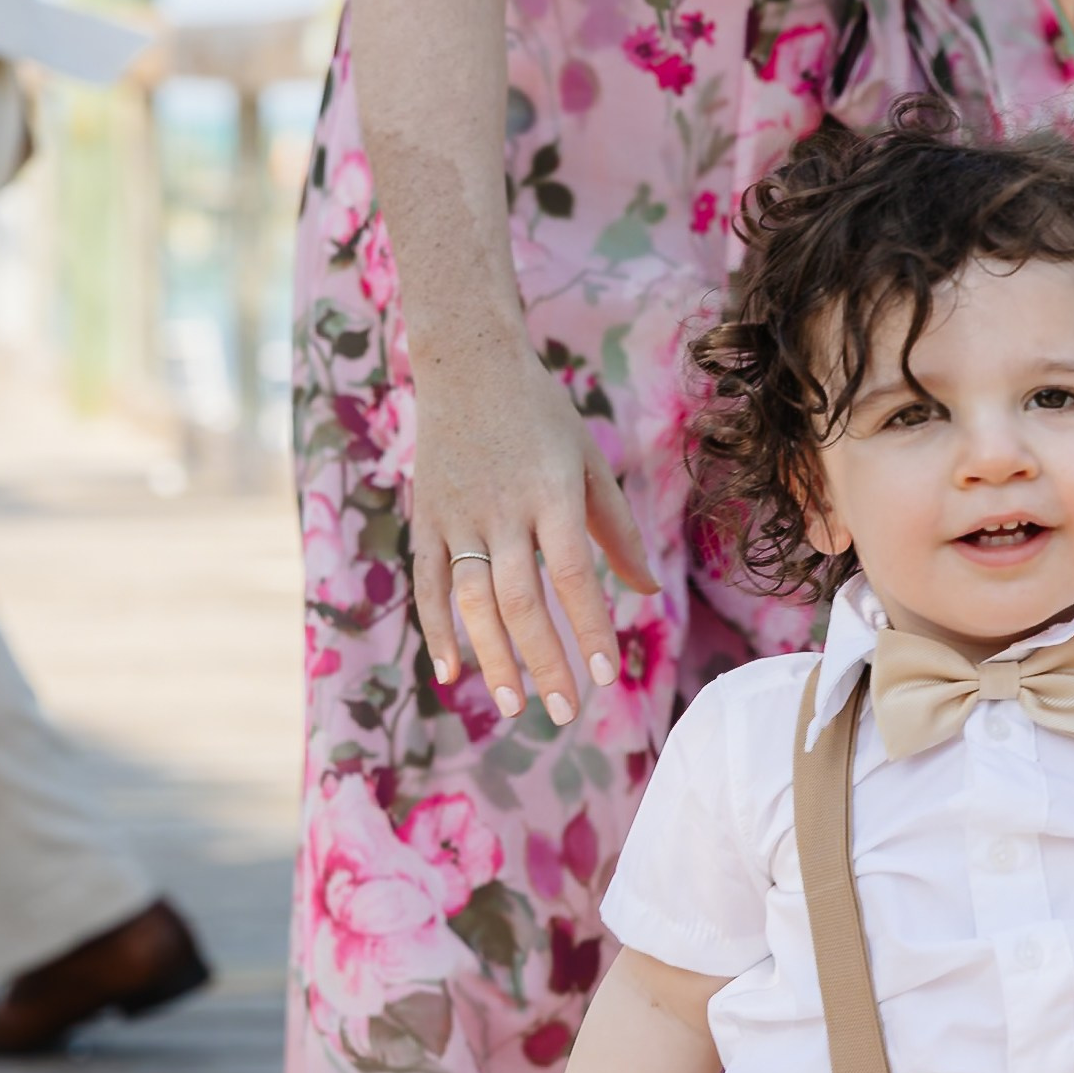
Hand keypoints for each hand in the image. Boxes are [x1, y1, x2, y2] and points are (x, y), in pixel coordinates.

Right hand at [408, 351, 660, 726]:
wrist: (467, 361)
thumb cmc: (542, 416)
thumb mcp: (588, 463)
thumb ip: (616, 530)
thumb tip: (647, 591)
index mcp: (552, 493)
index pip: (573, 574)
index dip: (587, 627)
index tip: (605, 675)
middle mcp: (503, 509)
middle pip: (521, 600)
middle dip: (543, 662)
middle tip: (562, 712)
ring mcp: (458, 515)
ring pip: (472, 600)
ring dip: (493, 657)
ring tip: (515, 704)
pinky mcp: (426, 517)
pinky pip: (427, 582)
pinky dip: (436, 629)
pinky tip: (451, 672)